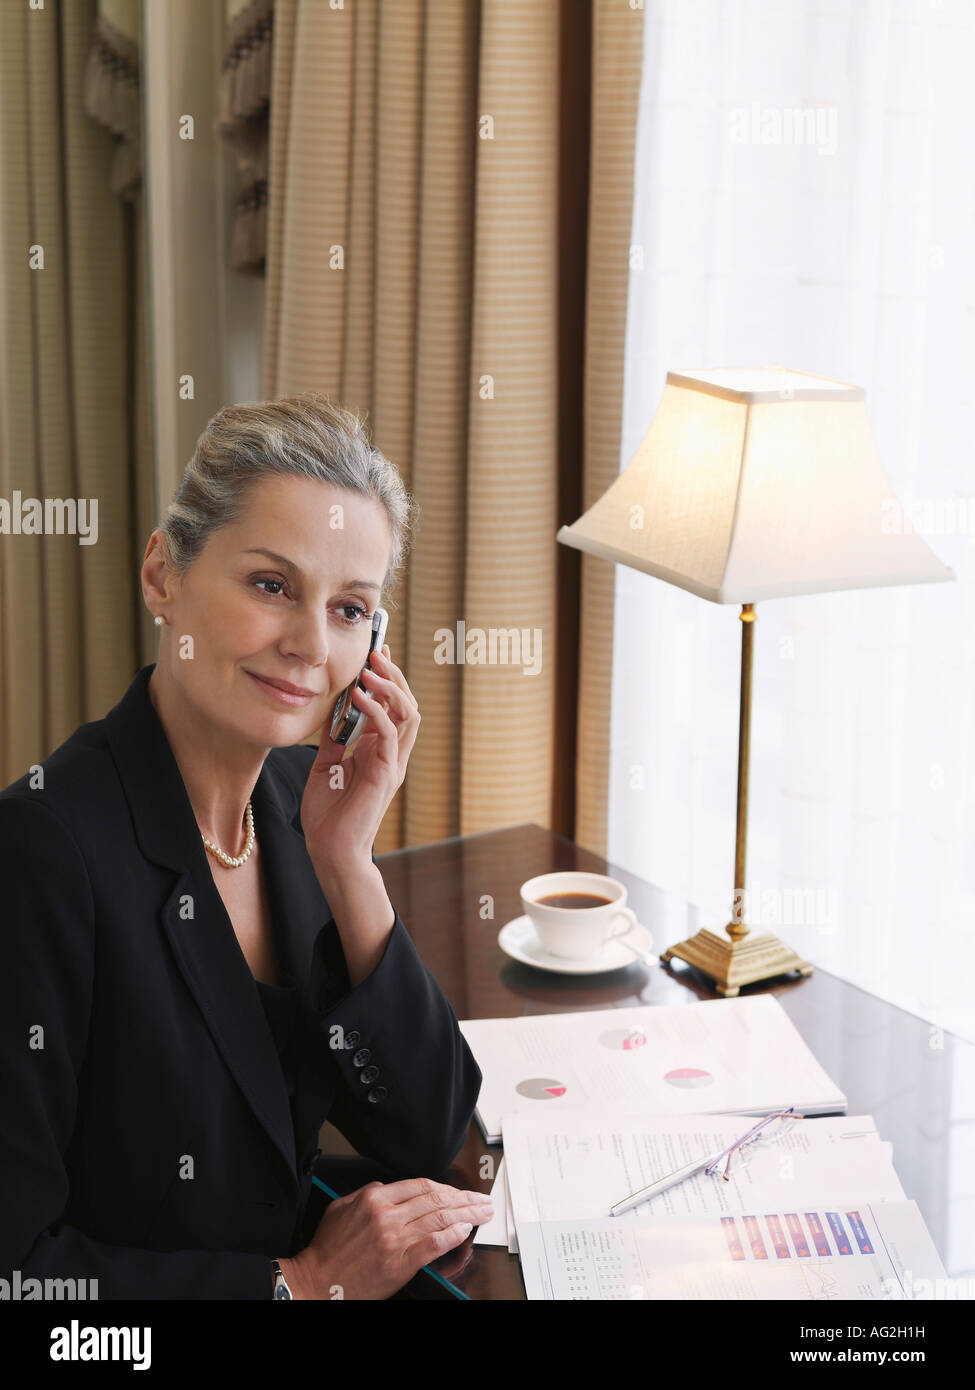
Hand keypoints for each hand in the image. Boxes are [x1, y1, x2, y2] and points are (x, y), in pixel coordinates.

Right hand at [285, 1178, 493, 1299]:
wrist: (317, 1282)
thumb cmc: (327, 1249)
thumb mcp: (341, 1207)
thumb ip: (368, 1193)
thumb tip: (391, 1188)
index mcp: (373, 1198)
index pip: (420, 1185)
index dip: (446, 1187)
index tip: (460, 1191)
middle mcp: (386, 1215)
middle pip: (436, 1199)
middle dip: (465, 1198)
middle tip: (482, 1199)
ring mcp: (394, 1239)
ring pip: (439, 1218)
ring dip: (467, 1214)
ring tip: (483, 1212)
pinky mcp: (400, 1264)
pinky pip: (433, 1245)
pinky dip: (452, 1235)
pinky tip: (465, 1230)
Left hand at [300, 644, 419, 870]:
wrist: (331, 851)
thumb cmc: (328, 815)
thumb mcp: (325, 766)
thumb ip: (333, 740)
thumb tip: (331, 710)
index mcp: (380, 751)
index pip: (392, 706)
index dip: (388, 679)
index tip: (376, 654)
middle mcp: (392, 755)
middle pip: (406, 704)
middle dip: (394, 676)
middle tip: (376, 653)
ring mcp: (393, 764)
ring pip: (408, 715)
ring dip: (391, 688)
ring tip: (371, 671)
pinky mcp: (387, 774)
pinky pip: (391, 734)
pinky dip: (377, 711)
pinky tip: (359, 697)